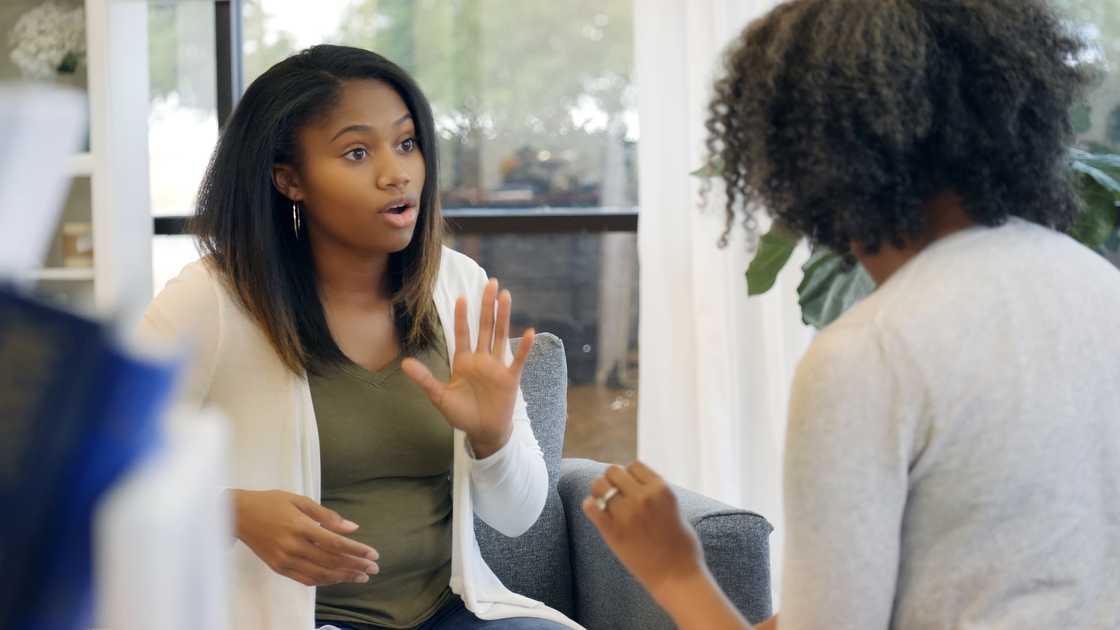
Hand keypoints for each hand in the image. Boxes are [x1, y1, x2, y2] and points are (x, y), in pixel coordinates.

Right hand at [230, 489, 379, 586]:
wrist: (237, 515)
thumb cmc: (271, 503)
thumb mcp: (299, 500)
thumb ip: (326, 515)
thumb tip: (352, 528)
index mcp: (300, 527)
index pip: (335, 544)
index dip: (356, 551)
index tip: (373, 554)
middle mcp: (293, 546)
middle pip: (331, 561)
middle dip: (355, 566)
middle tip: (374, 569)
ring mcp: (285, 560)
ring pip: (320, 574)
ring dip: (343, 577)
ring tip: (360, 577)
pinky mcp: (278, 568)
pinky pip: (305, 579)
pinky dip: (324, 580)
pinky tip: (337, 578)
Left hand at [402, 278, 534, 458]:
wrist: (483, 432)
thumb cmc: (462, 414)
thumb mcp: (440, 397)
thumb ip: (425, 379)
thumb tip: (404, 363)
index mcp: (464, 361)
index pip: (463, 334)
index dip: (462, 317)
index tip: (461, 298)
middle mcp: (481, 359)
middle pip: (485, 327)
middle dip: (486, 306)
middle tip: (490, 283)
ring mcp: (497, 367)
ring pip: (501, 336)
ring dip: (503, 316)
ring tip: (506, 295)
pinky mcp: (510, 379)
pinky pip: (517, 360)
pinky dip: (524, 347)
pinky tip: (530, 332)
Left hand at [582, 462, 705, 599]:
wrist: (677, 577)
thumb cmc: (680, 546)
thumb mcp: (674, 508)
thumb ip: (655, 493)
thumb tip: (633, 481)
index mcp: (662, 489)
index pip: (634, 465)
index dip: (630, 476)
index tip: (631, 488)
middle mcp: (644, 497)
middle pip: (613, 470)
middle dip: (612, 481)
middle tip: (615, 495)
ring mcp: (627, 513)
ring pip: (599, 484)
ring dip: (599, 492)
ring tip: (605, 503)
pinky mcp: (612, 531)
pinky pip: (590, 506)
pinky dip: (590, 506)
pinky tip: (597, 513)